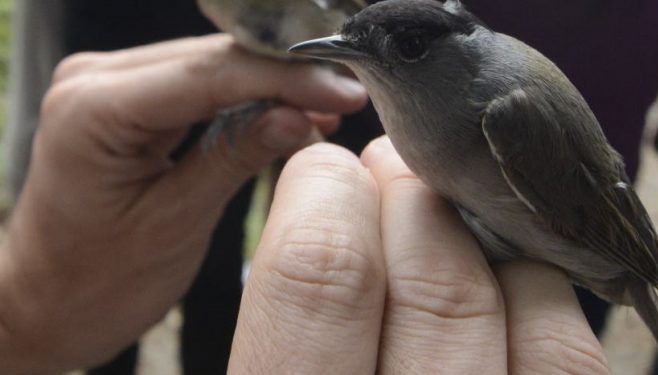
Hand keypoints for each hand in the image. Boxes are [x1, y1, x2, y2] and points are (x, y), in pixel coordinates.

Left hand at [0, 34, 366, 371]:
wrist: (48, 298)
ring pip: (214, 65)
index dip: (287, 77)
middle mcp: (97, 80)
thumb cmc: (96, 278)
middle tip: (349, 95)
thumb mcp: (176, 222)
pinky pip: (202, 84)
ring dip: (275, 83)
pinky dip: (250, 97)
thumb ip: (235, 157)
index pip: (210, 74)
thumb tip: (301, 116)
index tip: (344, 90)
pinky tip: (291, 111)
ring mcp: (113, 84)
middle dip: (288, 74)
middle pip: (214, 58)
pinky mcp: (132, 98)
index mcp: (94, 110)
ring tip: (329, 106)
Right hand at [227, 136, 610, 373]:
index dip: (325, 196)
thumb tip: (322, 200)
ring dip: (474, 231)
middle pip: (435, 275)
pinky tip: (495, 287)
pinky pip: (568, 341)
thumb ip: (285, 310)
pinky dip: (531, 288)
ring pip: (520, 296)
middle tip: (386, 173)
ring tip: (441, 221)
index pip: (320, 276)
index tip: (327, 173)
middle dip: (405, 193)